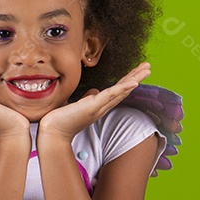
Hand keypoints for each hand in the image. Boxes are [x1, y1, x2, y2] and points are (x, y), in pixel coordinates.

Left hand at [37, 62, 151, 144]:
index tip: (137, 71)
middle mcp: (101, 107)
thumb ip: (86, 98)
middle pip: (123, 89)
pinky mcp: (92, 107)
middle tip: (148, 66)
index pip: (116, 90)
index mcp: (98, 106)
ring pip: (120, 91)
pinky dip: (123, 88)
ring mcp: (98, 107)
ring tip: (147, 69)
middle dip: (136, 77)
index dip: (127, 80)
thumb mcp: (76, 105)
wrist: (52, 132)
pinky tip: (133, 82)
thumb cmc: (60, 119)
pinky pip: (110, 95)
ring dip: (134, 79)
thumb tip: (93, 91)